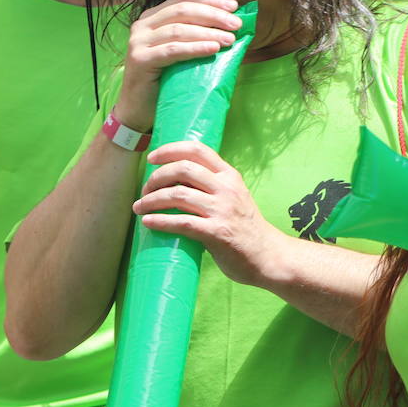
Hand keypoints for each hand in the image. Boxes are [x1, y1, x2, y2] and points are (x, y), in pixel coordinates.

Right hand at [114, 0, 242, 129]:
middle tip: (236, 23)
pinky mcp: (140, 59)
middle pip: (183, 10)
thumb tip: (231, 26)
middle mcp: (143, 25)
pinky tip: (213, 49)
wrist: (139, 110)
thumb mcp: (182, 53)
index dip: (210, 0)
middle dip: (213, 15)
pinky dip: (195, 48)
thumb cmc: (165, 81)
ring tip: (230, 39)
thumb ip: (196, 35)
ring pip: (179, 29)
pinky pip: (173, 50)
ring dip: (208, 32)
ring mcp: (139, 41)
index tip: (234, 5)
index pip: (184, 0)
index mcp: (153, 17)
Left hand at [132, 140, 287, 287]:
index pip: (197, 150)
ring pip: (178, 195)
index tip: (151, 159)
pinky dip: (161, 221)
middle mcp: (226, 189)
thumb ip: (212, 187)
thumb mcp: (234, 197)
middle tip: (144, 190)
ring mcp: (222, 210)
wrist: (268, 256)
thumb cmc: (246, 228)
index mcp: (229, 176)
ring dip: (152, 200)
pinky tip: (148, 222)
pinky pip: (182, 222)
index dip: (170, 150)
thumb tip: (176, 182)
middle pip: (183, 169)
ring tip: (139, 208)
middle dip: (156, 177)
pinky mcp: (217, 233)